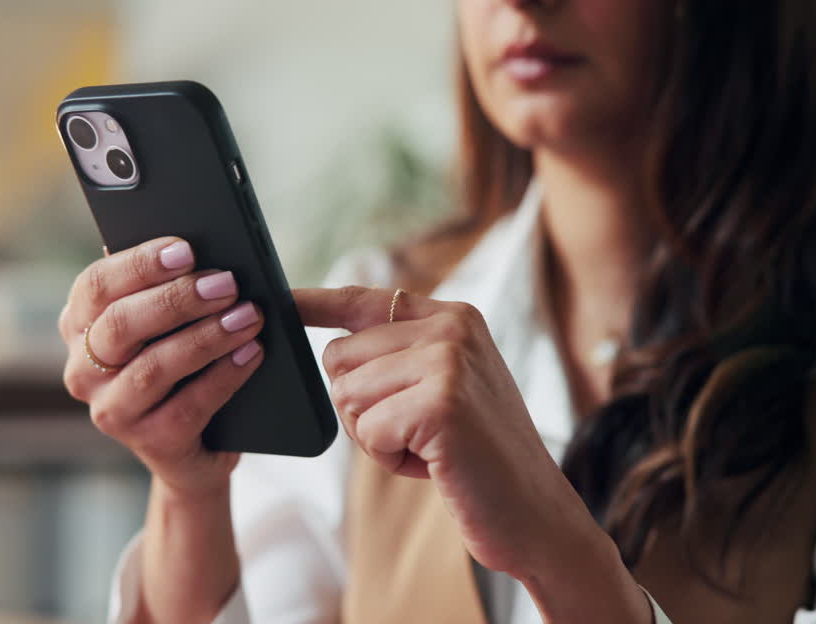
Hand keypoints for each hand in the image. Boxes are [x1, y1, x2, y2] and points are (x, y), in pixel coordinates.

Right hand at [58, 237, 265, 494]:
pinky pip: (187, 407)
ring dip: (206, 337)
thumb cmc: (183, 363)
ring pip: (153, 368)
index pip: (95, 285)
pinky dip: (223, 376)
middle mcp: (83, 370)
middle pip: (121, 325)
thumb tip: (195, 246)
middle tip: (227, 282)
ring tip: (248, 316)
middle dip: (178, 299)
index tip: (186, 248)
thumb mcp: (166, 323)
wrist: (197, 444)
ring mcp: (111, 411)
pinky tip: (251, 353)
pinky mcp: (149, 443)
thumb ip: (166, 287)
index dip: (139, 264)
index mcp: (79, 325)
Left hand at [295, 286, 650, 622]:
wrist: (537, 516)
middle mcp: (451, 327)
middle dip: (362, 408)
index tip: (278, 299)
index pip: (361, 300)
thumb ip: (401, 358)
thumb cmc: (480, 459)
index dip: (314, 302)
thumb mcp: (445, 389)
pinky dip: (389, 459)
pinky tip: (434, 464)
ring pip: (347, 396)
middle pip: (338, 358)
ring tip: (430, 448)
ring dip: (376, 436)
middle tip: (418, 433)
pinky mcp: (441, 403)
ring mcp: (448, 361)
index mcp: (452, 317)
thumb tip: (330, 347)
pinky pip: (367, 430)